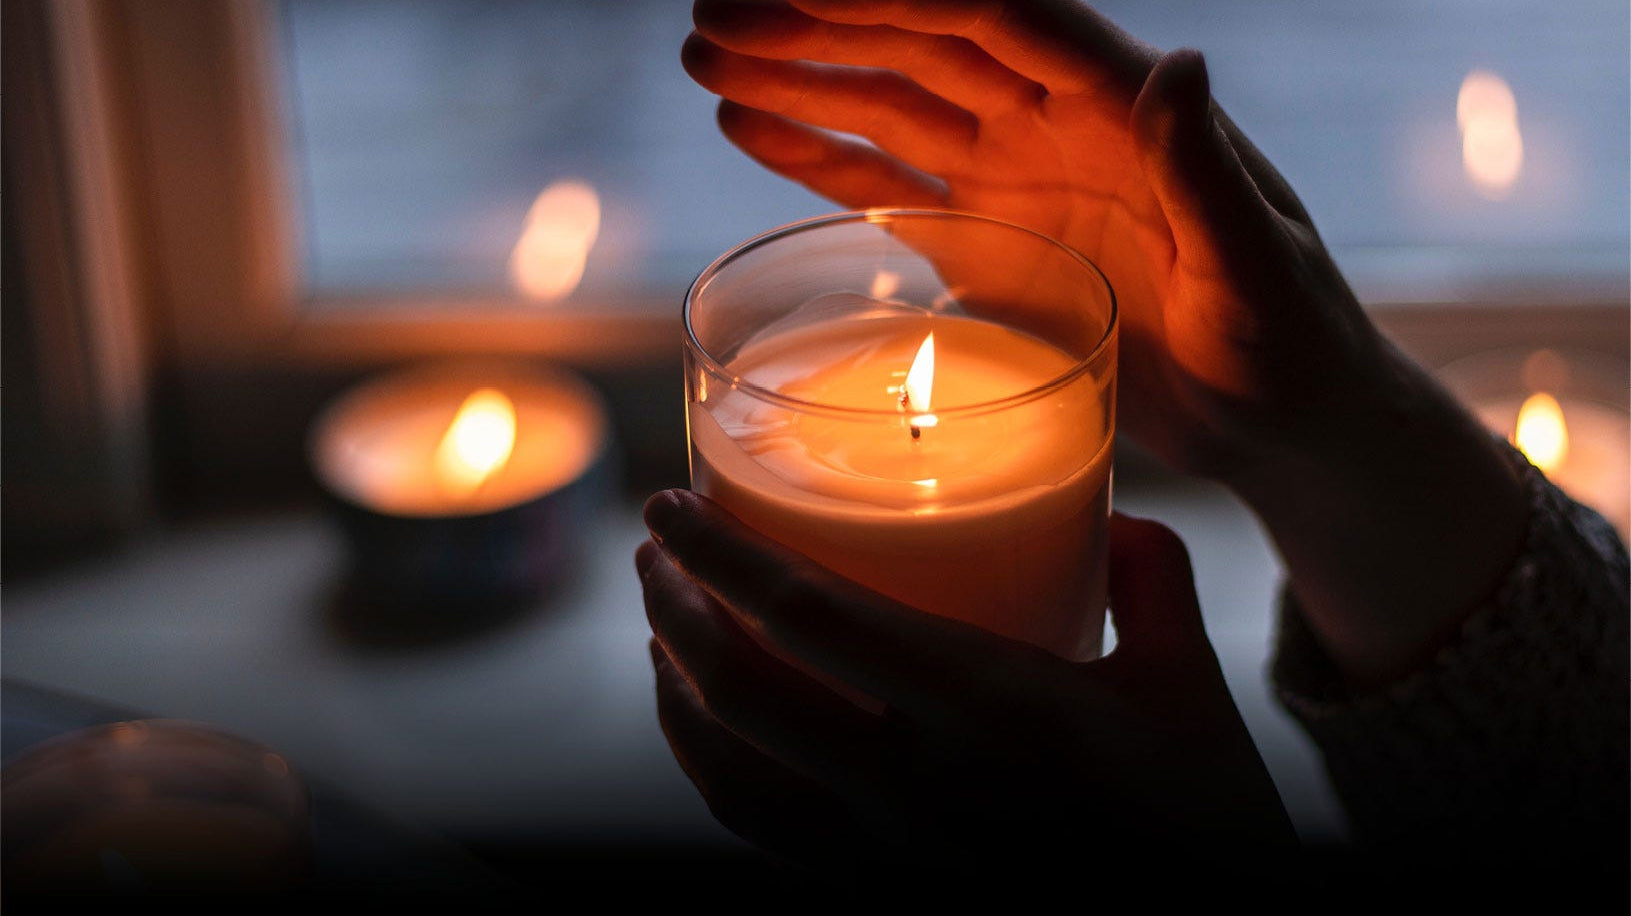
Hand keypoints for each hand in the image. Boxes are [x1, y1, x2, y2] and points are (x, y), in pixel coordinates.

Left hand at [638, 489, 1294, 875]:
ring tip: (661, 637)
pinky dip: (710, 771)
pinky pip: (760, 833)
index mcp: (994, 713)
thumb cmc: (1209, 833)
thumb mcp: (1192, 692)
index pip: (810, 615)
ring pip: (728, 775)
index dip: (720, 552)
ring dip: (673, 696)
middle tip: (651, 558)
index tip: (667, 504)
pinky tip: (713, 734)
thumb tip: (1115, 516)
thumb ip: (1152, 581)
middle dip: (672, 611)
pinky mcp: (879, 897)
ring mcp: (889, 856)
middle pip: (740, 689)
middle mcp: (920, 788)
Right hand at [683, 0, 1528, 687]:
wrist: (1277, 418)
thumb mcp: (1255, 264)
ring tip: (706, 58)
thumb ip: (1207, 170)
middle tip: (711, 17)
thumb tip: (1178, 64)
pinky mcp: (988, 243)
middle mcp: (1056, 124)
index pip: (996, 18)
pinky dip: (818, 157)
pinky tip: (750, 128)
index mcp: (1121, 106)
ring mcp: (1014, 181)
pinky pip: (888, 188)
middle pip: (918, 48)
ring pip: (887, 108)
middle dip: (814, 26)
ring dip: (797, 80)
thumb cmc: (1291, 342)